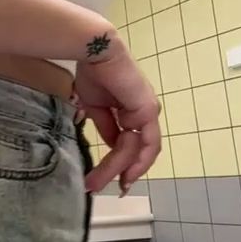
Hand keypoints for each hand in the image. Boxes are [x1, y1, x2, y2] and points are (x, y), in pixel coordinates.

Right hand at [71, 47, 160, 194]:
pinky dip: (137, 160)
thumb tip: (111, 145)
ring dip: (117, 169)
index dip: (123, 163)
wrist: (96, 52)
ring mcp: (147, 113)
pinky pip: (144, 143)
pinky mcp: (146, 111)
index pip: (132, 143)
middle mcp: (144, 113)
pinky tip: (126, 174)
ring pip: (136, 150)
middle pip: (134, 150)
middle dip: (119, 172)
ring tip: (97, 182)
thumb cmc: (93, 73)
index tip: (112, 181)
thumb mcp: (96, 107)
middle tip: (103, 189)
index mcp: (132, 110)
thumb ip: (106, 126)